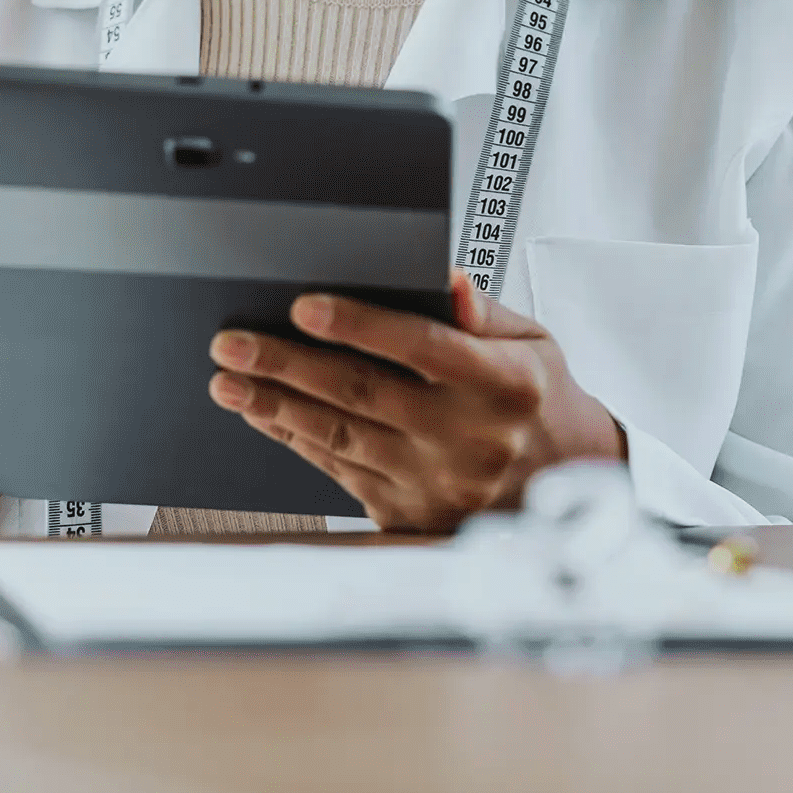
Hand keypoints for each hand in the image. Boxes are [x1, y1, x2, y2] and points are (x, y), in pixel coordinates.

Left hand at [206, 277, 626, 533]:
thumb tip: (446, 279)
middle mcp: (471, 438)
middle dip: (289, 366)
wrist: (564, 483)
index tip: (304, 306)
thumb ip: (484, 312)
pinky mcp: (413, 513)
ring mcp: (439, 483)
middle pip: (365, 393)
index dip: (360, 325)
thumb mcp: (534, 343)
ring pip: (343, 438)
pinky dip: (297, 442)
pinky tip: (264, 416)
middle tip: (232, 344)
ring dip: (277, 408)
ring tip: (228, 382)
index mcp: (505, 385)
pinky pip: (341, 473)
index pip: (422, 346)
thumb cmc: (538, 398)